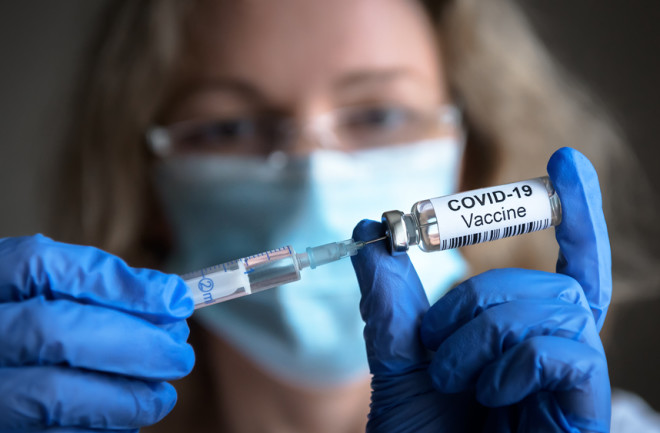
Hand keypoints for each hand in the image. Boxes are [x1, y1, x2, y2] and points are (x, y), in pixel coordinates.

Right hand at [0, 235, 194, 431]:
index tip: (176, 301)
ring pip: (53, 394)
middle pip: (53, 330)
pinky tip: (126, 422)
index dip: (116, 283)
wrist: (2, 377)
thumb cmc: (35, 328)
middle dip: (132, 344)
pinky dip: (103, 430)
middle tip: (180, 356)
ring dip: (125, 397)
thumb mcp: (50, 292)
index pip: (40, 266)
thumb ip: (100, 288)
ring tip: (161, 397)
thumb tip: (173, 300)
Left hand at [351, 147, 610, 431]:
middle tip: (437, 344)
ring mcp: (573, 381)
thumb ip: (388, 297)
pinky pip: (563, 348)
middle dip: (478, 300)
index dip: (574, 216)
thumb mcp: (397, 359)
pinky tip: (490, 395)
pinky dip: (512, 361)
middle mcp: (556, 352)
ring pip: (550, 305)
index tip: (566, 163)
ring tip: (454, 378)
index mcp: (521, 338)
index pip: (564, 266)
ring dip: (483, 333)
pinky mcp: (583, 407)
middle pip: (547, 281)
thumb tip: (369, 229)